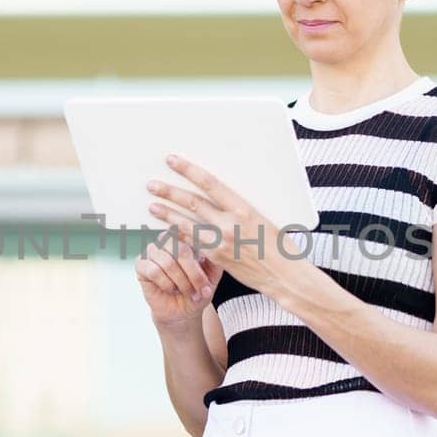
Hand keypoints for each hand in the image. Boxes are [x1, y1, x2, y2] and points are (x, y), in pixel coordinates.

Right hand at [135, 235, 223, 331]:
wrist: (183, 311)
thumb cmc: (197, 290)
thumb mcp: (213, 276)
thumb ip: (216, 260)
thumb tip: (218, 247)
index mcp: (185, 237)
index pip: (193, 238)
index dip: (204, 258)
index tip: (209, 276)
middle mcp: (167, 240)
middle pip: (180, 249)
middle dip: (193, 273)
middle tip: (200, 289)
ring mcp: (152, 250)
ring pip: (167, 262)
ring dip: (180, 281)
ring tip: (187, 292)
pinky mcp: (141, 264)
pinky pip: (154, 271)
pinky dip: (166, 284)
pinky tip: (171, 290)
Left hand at [145, 153, 304, 294]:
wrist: (284, 275)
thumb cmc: (279, 245)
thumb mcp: (262, 218)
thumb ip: (239, 208)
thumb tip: (221, 196)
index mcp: (243, 208)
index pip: (210, 184)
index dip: (189, 171)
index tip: (173, 161)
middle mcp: (229, 224)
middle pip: (192, 203)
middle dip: (170, 192)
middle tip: (152, 185)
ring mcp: (221, 243)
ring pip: (187, 225)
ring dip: (168, 215)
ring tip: (152, 207)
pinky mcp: (217, 258)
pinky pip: (192, 244)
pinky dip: (178, 236)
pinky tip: (167, 232)